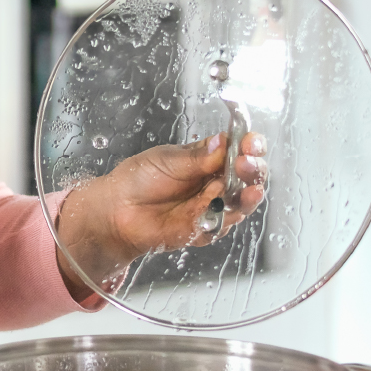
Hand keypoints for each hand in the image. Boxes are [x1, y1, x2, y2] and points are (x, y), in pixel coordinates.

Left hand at [54, 132, 267, 296]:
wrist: (117, 211)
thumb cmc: (139, 179)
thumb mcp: (167, 160)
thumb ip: (197, 157)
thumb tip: (224, 142)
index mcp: (211, 158)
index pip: (240, 149)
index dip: (250, 145)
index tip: (250, 143)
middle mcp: (217, 181)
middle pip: (249, 176)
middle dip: (253, 169)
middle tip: (245, 163)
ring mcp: (214, 206)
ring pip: (242, 203)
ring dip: (248, 196)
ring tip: (248, 190)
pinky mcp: (206, 228)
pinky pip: (223, 224)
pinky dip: (224, 217)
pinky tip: (222, 208)